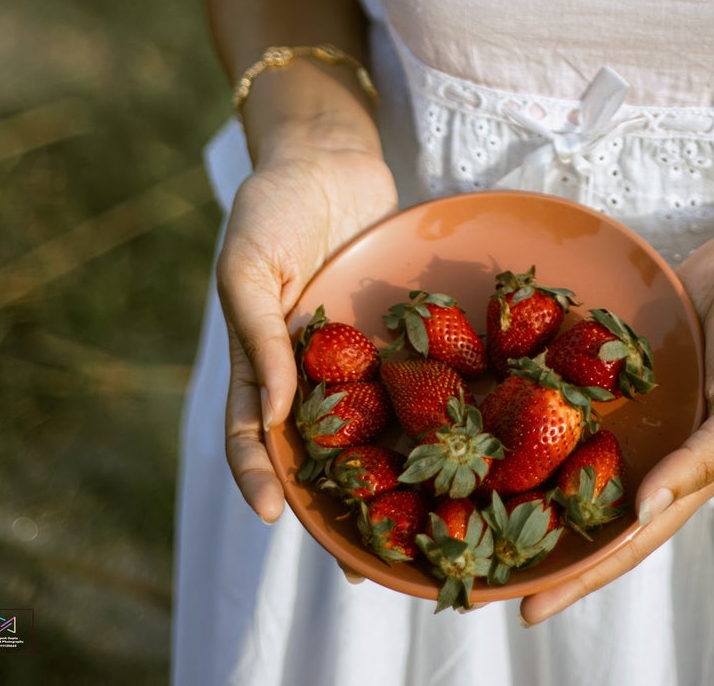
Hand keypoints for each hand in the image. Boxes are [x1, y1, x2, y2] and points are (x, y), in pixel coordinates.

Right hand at [215, 139, 399, 581]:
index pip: (250, 434)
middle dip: (336, 507)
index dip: (259, 478)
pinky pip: (416, 376)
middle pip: (319, 450)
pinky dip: (433, 413)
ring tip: (419, 528)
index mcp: (260, 358)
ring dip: (391, 475)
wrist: (328, 150)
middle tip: (361, 562)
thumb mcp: (249, 263)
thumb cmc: (276, 203)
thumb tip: (271, 413)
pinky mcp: (399, 329)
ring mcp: (356, 351)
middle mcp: (309, 367)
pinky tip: (464, 446)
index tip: (273, 517)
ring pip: (372, 426)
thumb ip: (259, 333)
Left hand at [517, 222, 713, 624]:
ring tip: (467, 502)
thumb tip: (645, 508)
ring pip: (569, 452)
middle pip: (585, 507)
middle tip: (479, 569)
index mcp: (685, 473)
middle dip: (538, 541)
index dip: (580, 579)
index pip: (625, 542)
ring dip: (527, 475)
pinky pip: (568, 389)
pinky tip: (492, 413)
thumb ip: (703, 457)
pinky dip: (535, 405)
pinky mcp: (612, 364)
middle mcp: (649, 447)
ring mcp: (628, 407)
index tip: (528, 610)